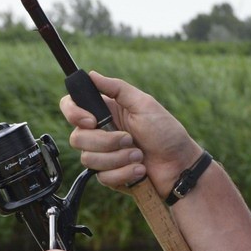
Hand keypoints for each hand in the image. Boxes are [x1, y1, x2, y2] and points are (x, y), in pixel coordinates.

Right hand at [60, 71, 202, 195]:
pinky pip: (102, 177)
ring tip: (139, 155)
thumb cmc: (166, 132)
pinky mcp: (109, 176)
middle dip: (106, 142)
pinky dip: (124, 173)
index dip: (73, 114)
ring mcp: (104, 156)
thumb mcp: (143, 104)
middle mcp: (100, 132)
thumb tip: (91, 74)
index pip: (71, 107)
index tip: (92, 121)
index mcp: (106, 111)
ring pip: (88, 159)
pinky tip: (140, 170)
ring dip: (119, 158)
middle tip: (130, 139)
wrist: (179, 165)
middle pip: (77, 138)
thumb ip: (116, 88)